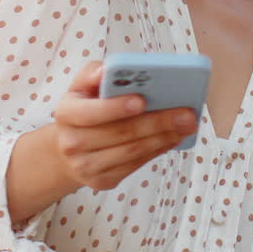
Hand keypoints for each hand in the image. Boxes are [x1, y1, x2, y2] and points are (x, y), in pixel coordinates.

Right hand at [50, 61, 197, 190]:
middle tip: (186, 112)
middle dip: (157, 122)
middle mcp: (72, 143)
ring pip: (132, 152)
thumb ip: (93, 73)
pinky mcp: (102, 181)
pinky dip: (157, 150)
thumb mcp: (80, 86)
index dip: (116, 107)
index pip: (91, 112)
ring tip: (187, 124)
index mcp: (65, 113)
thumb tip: (107, 70)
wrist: (66, 149)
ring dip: (163, 137)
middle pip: (120, 133)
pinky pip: (135, 165)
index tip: (143, 100)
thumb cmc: (82, 108)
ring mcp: (86, 166)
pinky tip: (173, 137)